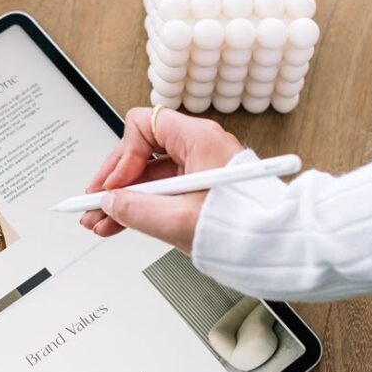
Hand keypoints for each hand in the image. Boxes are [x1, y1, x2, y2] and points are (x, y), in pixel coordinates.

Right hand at [80, 108, 241, 252]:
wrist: (278, 245)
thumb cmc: (243, 226)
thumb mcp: (177, 220)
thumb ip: (135, 210)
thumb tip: (109, 204)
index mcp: (199, 139)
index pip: (143, 126)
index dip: (122, 157)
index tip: (112, 186)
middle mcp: (199, 147)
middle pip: (141, 152)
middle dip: (114, 180)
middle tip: (93, 202)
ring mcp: (199, 168)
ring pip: (148, 176)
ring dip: (122, 197)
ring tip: (99, 220)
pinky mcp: (200, 189)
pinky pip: (162, 191)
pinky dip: (140, 205)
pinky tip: (118, 222)